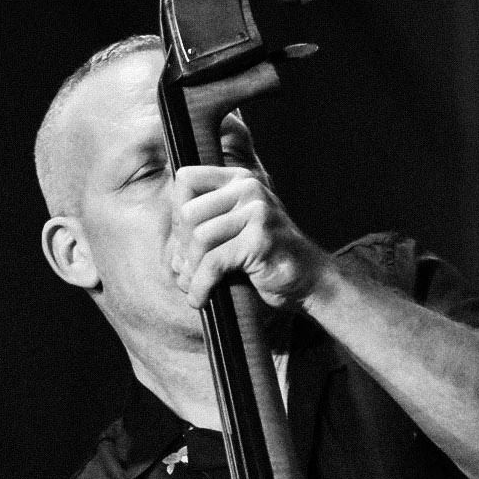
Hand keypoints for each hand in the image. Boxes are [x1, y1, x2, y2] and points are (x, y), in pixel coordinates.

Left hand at [167, 113, 329, 310]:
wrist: (309, 282)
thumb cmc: (267, 261)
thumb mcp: (235, 234)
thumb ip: (207, 229)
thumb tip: (170, 251)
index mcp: (240, 180)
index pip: (185, 178)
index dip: (176, 212)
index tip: (186, 240)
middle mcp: (249, 189)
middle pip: (188, 213)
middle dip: (182, 248)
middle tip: (189, 270)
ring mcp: (258, 212)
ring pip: (199, 238)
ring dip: (191, 270)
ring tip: (195, 286)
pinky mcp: (259, 240)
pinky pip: (214, 262)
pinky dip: (202, 285)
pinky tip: (201, 299)